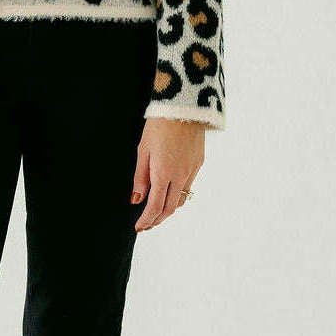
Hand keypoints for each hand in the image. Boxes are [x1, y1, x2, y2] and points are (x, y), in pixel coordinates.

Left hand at [132, 116, 206, 230]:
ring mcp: (192, 170)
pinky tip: (170, 193)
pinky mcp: (199, 163)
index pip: (155, 206)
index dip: (147, 220)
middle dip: (157, 219)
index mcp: (163, 173)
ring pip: (181, 199)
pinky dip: (178, 196)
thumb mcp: (143, 151)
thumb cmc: (158, 126)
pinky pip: (188, 186)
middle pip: (170, 208)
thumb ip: (140, 178)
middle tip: (146, 224)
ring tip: (156, 212)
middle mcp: (180, 175)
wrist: (183, 107)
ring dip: (168, 209)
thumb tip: (136, 200)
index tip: (139, 227)